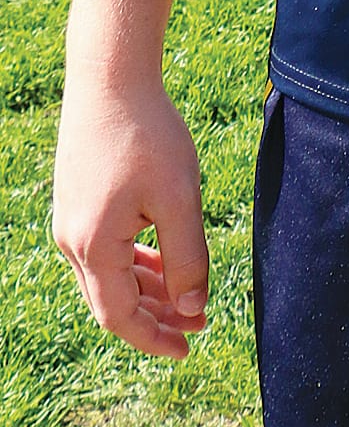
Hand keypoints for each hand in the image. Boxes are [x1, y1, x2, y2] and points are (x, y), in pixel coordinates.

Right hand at [52, 75, 209, 360]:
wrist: (110, 78)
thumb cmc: (148, 135)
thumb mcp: (180, 198)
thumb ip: (187, 259)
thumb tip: (192, 310)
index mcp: (93, 246)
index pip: (119, 317)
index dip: (154, 339)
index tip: (189, 348)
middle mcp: (72, 241)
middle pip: (111, 302)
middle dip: (155, 318)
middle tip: (199, 323)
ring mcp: (70, 222)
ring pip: (107, 277)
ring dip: (146, 291)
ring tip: (187, 297)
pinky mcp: (78, 203)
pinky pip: (103, 251)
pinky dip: (133, 263)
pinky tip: (161, 260)